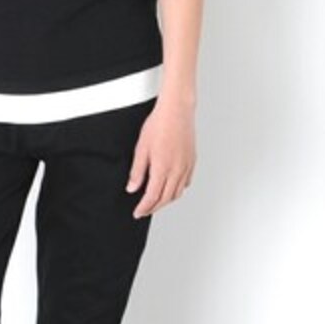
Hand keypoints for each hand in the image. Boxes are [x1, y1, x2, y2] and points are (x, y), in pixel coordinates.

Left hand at [127, 96, 196, 217]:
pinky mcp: (192, 161)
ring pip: (177, 193)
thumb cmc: (159, 125)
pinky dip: (177, 190)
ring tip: (156, 201)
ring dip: (166, 201)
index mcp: (163, 168)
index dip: (144, 208)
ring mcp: (186, 166)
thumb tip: (132, 187)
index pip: (153, 197)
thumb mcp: (141, 148)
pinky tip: (171, 187)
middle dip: (154, 208)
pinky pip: (186, 182)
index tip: (138, 212)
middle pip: (166, 199)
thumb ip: (137, 171)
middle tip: (144, 210)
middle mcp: (177, 170)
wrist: (176, 111)